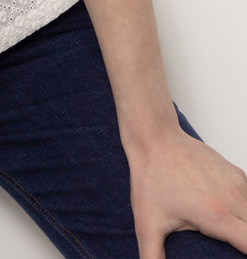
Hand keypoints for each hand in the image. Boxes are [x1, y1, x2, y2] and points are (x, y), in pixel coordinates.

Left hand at [127, 127, 246, 257]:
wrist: (154, 137)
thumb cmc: (151, 178)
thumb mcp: (147, 224)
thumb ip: (152, 257)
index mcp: (217, 216)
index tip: (235, 255)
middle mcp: (233, 198)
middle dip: (245, 241)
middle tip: (230, 244)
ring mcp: (237, 183)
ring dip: (246, 225)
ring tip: (230, 233)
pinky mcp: (236, 173)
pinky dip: (244, 210)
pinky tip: (231, 215)